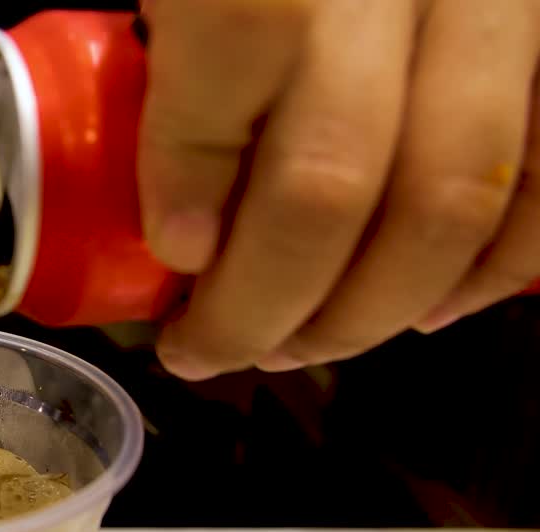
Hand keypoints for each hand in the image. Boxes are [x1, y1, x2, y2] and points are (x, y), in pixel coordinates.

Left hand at [137, 0, 539, 379]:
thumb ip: (175, 47)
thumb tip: (178, 218)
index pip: (231, 92)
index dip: (199, 220)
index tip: (172, 280)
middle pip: (338, 183)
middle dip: (270, 306)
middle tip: (215, 349)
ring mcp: (504, 1)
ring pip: (461, 194)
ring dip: (376, 305)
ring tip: (306, 345)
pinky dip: (505, 262)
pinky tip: (436, 308)